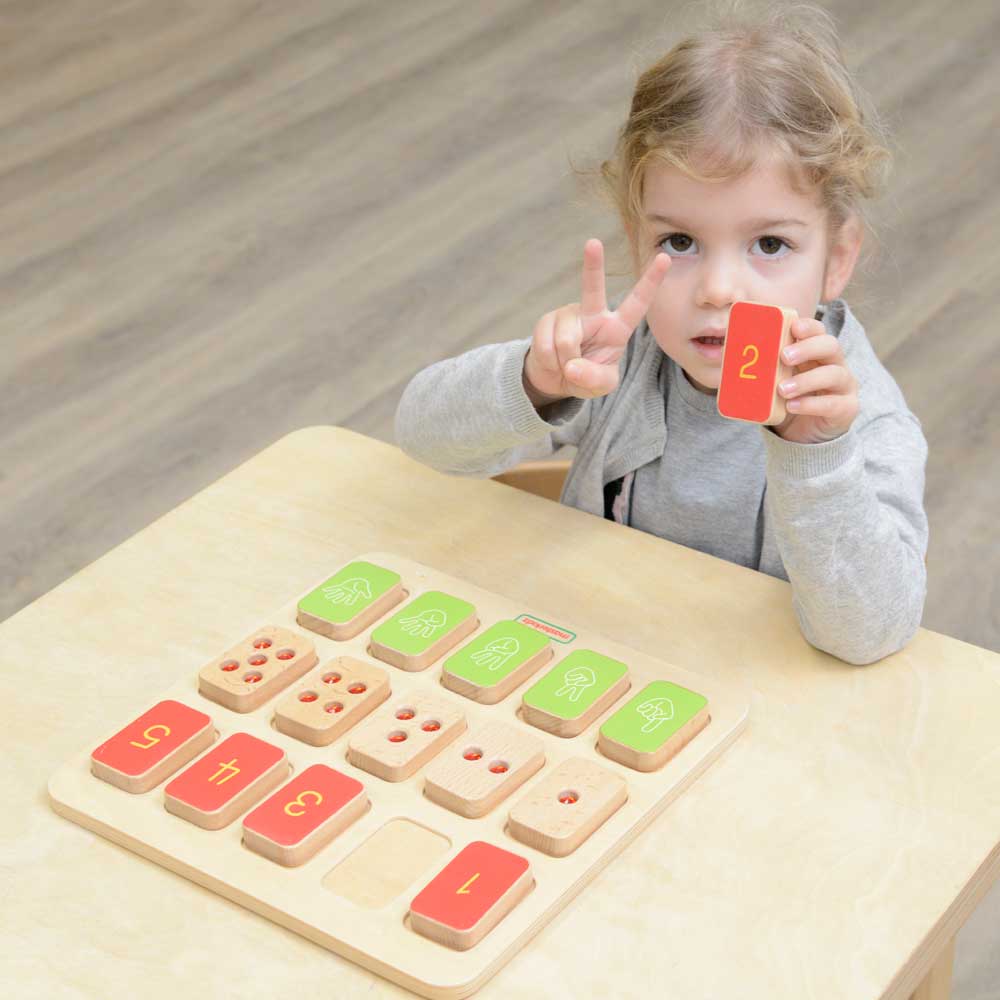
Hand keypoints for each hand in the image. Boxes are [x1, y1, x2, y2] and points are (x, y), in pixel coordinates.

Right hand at [523, 239, 669, 404]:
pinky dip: (549, 361)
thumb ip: (594, 379)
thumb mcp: (600, 386)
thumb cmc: (586, 377)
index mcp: (617, 327)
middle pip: (592, 288)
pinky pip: (547, 346)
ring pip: (567, 338)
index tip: (664, 258)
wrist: (555, 378)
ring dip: (565, 361)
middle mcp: (593, 314)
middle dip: (592, 265)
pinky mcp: (546, 321)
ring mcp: (568, 315)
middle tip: (593, 243)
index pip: (637, 303)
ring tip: (567, 365)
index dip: (650, 282)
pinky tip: (553, 360)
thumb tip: (571, 365)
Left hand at [772, 317, 858, 443]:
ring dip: (806, 380)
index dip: (809, 326)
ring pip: (834, 374)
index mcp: (817, 353)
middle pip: (831, 346)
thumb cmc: (787, 401)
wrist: (802, 435)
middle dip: (808, 348)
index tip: (793, 328)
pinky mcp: (847, 408)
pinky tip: (792, 406)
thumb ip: (760, 369)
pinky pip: (832, 403)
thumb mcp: (774, 381)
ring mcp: (844, 386)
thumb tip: (726, 356)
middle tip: (784, 356)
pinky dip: (810, 404)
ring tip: (782, 389)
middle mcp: (835, 365)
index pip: (819, 331)